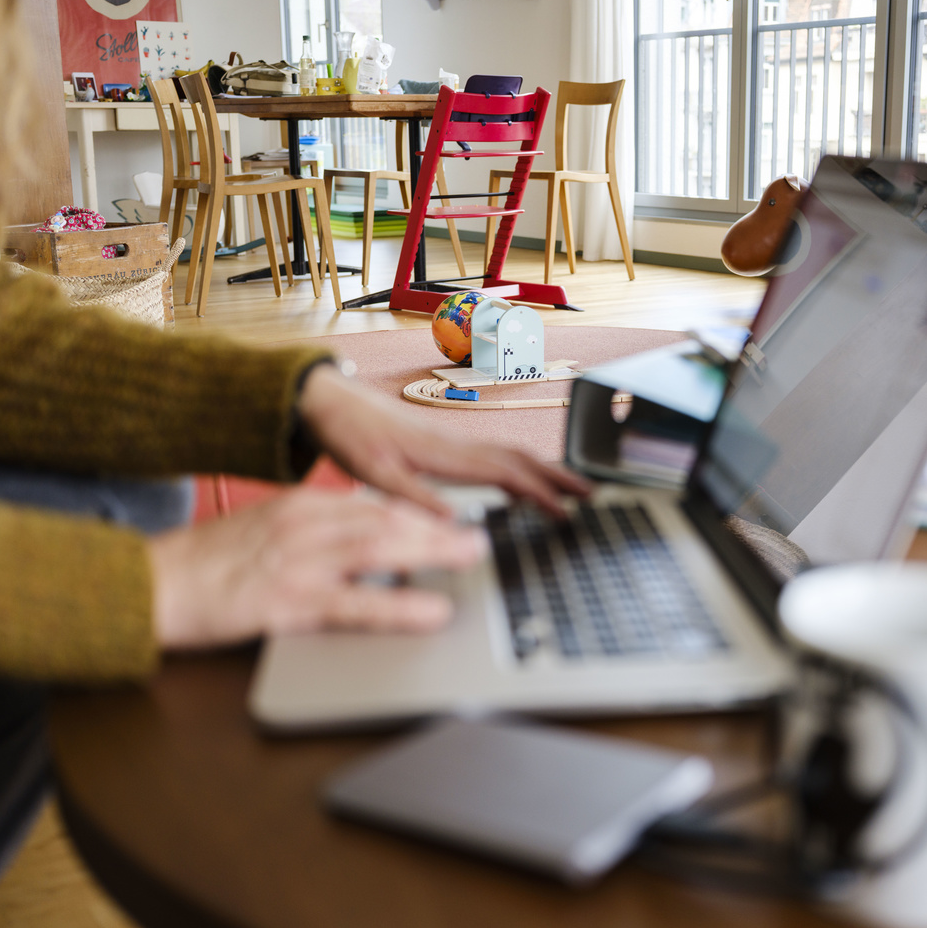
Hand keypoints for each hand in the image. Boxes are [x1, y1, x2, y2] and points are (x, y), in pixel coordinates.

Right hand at [147, 487, 486, 650]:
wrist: (145, 585)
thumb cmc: (205, 567)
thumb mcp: (265, 535)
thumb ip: (314, 535)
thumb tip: (365, 544)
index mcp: (301, 508)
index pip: (374, 505)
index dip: (421, 513)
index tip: (456, 519)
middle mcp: (304, 526)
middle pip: (387, 521)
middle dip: (439, 529)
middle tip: (482, 538)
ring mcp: (296, 562)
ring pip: (380, 550)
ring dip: (433, 553)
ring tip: (472, 561)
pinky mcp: (285, 602)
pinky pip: (355, 604)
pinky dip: (399, 606)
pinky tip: (432, 612)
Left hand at [297, 363, 590, 516]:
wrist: (332, 403)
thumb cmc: (351, 436)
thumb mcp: (375, 475)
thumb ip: (413, 499)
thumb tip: (453, 524)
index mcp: (447, 455)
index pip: (508, 474)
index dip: (541, 494)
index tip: (566, 514)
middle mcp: (458, 445)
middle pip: (522, 460)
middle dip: (560, 477)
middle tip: (594, 496)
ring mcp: (455, 442)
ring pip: (512, 455)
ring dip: (546, 471)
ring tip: (573, 488)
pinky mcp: (447, 444)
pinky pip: (496, 456)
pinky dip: (521, 469)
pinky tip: (523, 484)